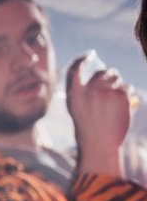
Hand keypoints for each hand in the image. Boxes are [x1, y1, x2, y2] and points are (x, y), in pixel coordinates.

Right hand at [67, 54, 130, 174]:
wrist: (99, 146)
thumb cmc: (88, 131)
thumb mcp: (77, 111)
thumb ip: (84, 93)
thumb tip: (100, 74)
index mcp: (73, 95)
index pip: (74, 69)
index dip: (82, 59)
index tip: (89, 54)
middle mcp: (88, 91)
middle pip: (101, 72)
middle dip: (109, 74)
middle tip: (112, 82)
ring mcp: (105, 92)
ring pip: (116, 79)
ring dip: (118, 85)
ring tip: (115, 102)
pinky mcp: (121, 95)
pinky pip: (127, 87)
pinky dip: (126, 95)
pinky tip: (122, 107)